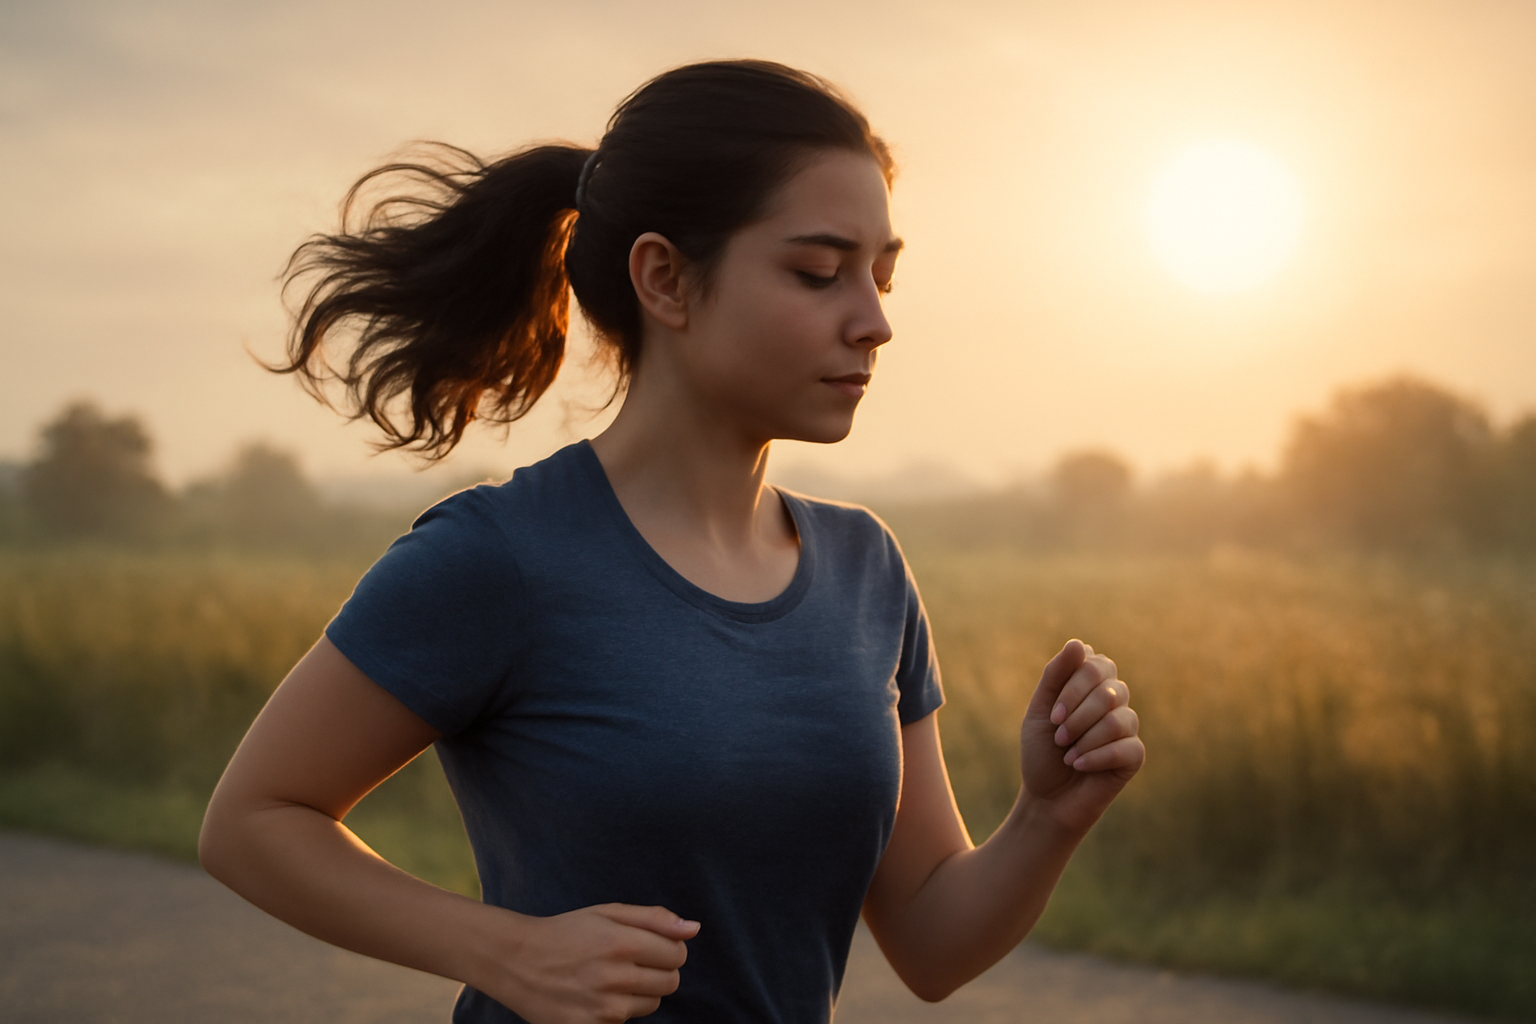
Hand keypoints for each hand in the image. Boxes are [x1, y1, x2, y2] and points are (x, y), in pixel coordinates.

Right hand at [482, 903, 698, 1023]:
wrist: (516, 961)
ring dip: (641, 991)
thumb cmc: (567, 931)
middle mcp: (616, 977)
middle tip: (632, 960)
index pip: (678, 953)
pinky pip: (627, 1020)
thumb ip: (655, 919)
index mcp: (622, 942)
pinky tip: (596, 994)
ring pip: (653, 1004)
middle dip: (659, 970)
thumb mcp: (608, 912)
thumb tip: (694, 929)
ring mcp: (604, 1008)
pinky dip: (620, 1008)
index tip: (648, 944)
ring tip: (611, 977)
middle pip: (671, 982)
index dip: (667, 947)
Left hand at [1018, 640, 1143, 835]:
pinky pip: (1126, 747)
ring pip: (1117, 720)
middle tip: (1058, 738)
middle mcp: (1114, 699)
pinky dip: (1095, 757)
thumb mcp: (1040, 710)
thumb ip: (1056, 675)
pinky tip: (1079, 766)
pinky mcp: (1135, 755)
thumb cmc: (1042, 751)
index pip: (1094, 664)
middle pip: (1108, 690)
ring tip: (1068, 755)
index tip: (1052, 716)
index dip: (1072, 689)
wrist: (1045, 797)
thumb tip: (1079, 644)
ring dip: (1084, 740)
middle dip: (1076, 717)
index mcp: (1092, 683)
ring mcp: (1127, 726)